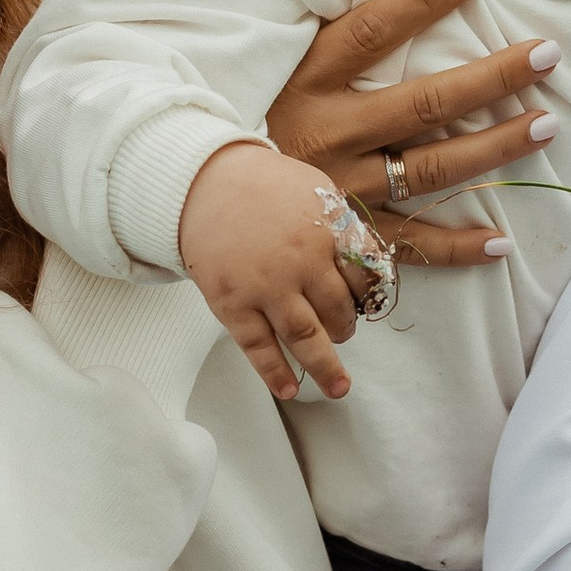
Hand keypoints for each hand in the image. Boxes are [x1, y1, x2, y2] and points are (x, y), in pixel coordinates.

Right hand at [177, 140, 390, 402]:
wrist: (202, 180)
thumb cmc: (263, 186)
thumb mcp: (316, 189)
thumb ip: (342, 227)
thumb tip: (368, 265)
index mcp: (328, 231)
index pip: (366, 276)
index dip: (369, 294)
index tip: (364, 302)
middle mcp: (301, 262)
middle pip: (338, 310)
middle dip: (345, 328)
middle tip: (343, 331)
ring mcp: (265, 286)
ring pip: (305, 337)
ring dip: (325, 366)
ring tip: (338, 386)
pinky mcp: (232, 303)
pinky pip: (258, 347)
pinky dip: (275, 372)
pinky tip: (289, 390)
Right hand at [268, 0, 560, 264]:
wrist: (194, 196)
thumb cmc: (248, 116)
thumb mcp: (277, 66)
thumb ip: (330, 37)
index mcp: (306, 82)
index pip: (371, 31)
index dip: (422, 0)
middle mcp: (328, 134)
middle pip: (423, 103)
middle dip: (491, 77)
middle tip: (546, 55)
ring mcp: (340, 190)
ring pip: (430, 169)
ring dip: (493, 148)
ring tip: (545, 124)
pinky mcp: (345, 237)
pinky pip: (410, 246)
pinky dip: (457, 247)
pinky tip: (502, 241)